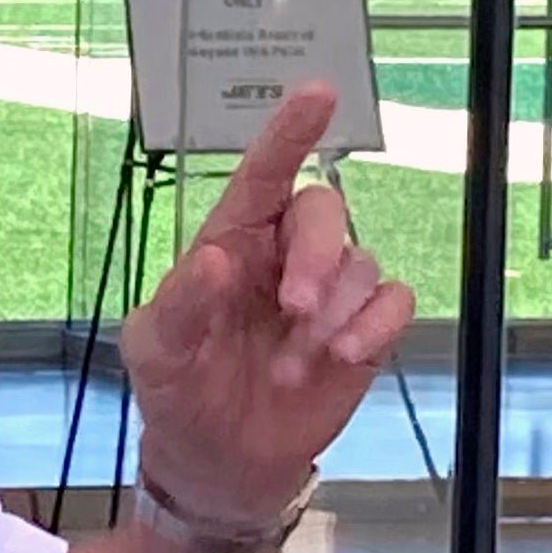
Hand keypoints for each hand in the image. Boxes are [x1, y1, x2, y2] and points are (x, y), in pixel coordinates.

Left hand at [120, 81, 414, 525]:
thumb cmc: (179, 388)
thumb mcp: (157, 352)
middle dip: (317, 253)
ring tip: (291, 369)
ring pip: (360, 262)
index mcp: (229, 241)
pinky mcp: (363, 329)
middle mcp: (284, 254)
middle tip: (296, 306)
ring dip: (332, 315)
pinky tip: (343, 356)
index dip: (289, 133)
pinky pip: (393, 300)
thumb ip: (181, 305)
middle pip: (324, 211)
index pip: (262, 175)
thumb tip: (215, 259)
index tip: (318, 93)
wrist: (219, 459)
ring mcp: (329, 291)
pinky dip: (375, 324)